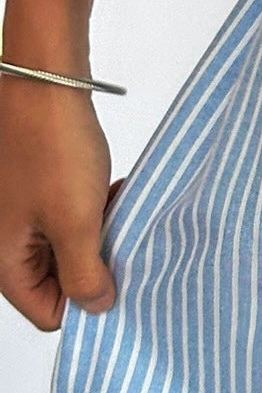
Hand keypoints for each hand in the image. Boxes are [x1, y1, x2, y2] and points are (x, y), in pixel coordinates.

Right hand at [0, 75, 119, 330]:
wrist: (42, 81)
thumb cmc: (53, 147)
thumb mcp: (76, 222)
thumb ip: (85, 275)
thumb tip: (97, 308)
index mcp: (3, 259)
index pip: (47, 311)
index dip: (86, 298)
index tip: (117, 271)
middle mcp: (3, 239)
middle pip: (55, 279)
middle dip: (93, 260)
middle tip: (119, 233)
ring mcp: (15, 210)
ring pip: (64, 244)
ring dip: (95, 231)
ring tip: (114, 203)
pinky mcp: (30, 184)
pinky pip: (63, 213)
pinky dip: (89, 206)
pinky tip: (107, 186)